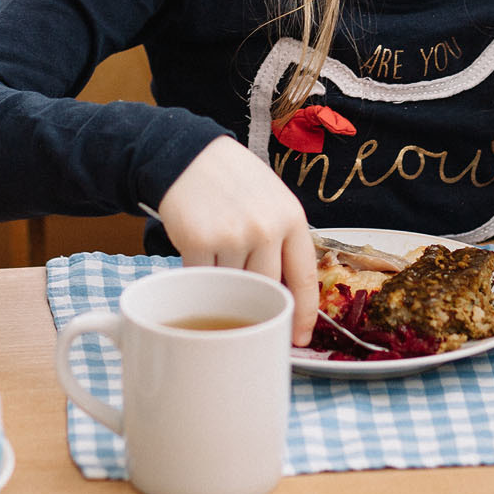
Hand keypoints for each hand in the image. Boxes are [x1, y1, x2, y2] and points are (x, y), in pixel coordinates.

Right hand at [156, 137, 317, 344]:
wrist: (190, 156)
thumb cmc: (234, 180)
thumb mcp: (274, 201)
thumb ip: (284, 240)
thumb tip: (287, 294)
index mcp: (292, 218)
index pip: (304, 278)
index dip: (304, 314)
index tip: (298, 337)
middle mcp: (266, 228)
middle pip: (267, 287)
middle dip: (256, 295)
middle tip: (245, 297)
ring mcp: (232, 236)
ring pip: (233, 284)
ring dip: (226, 278)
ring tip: (219, 251)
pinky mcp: (199, 241)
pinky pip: (204, 277)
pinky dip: (201, 274)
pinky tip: (200, 252)